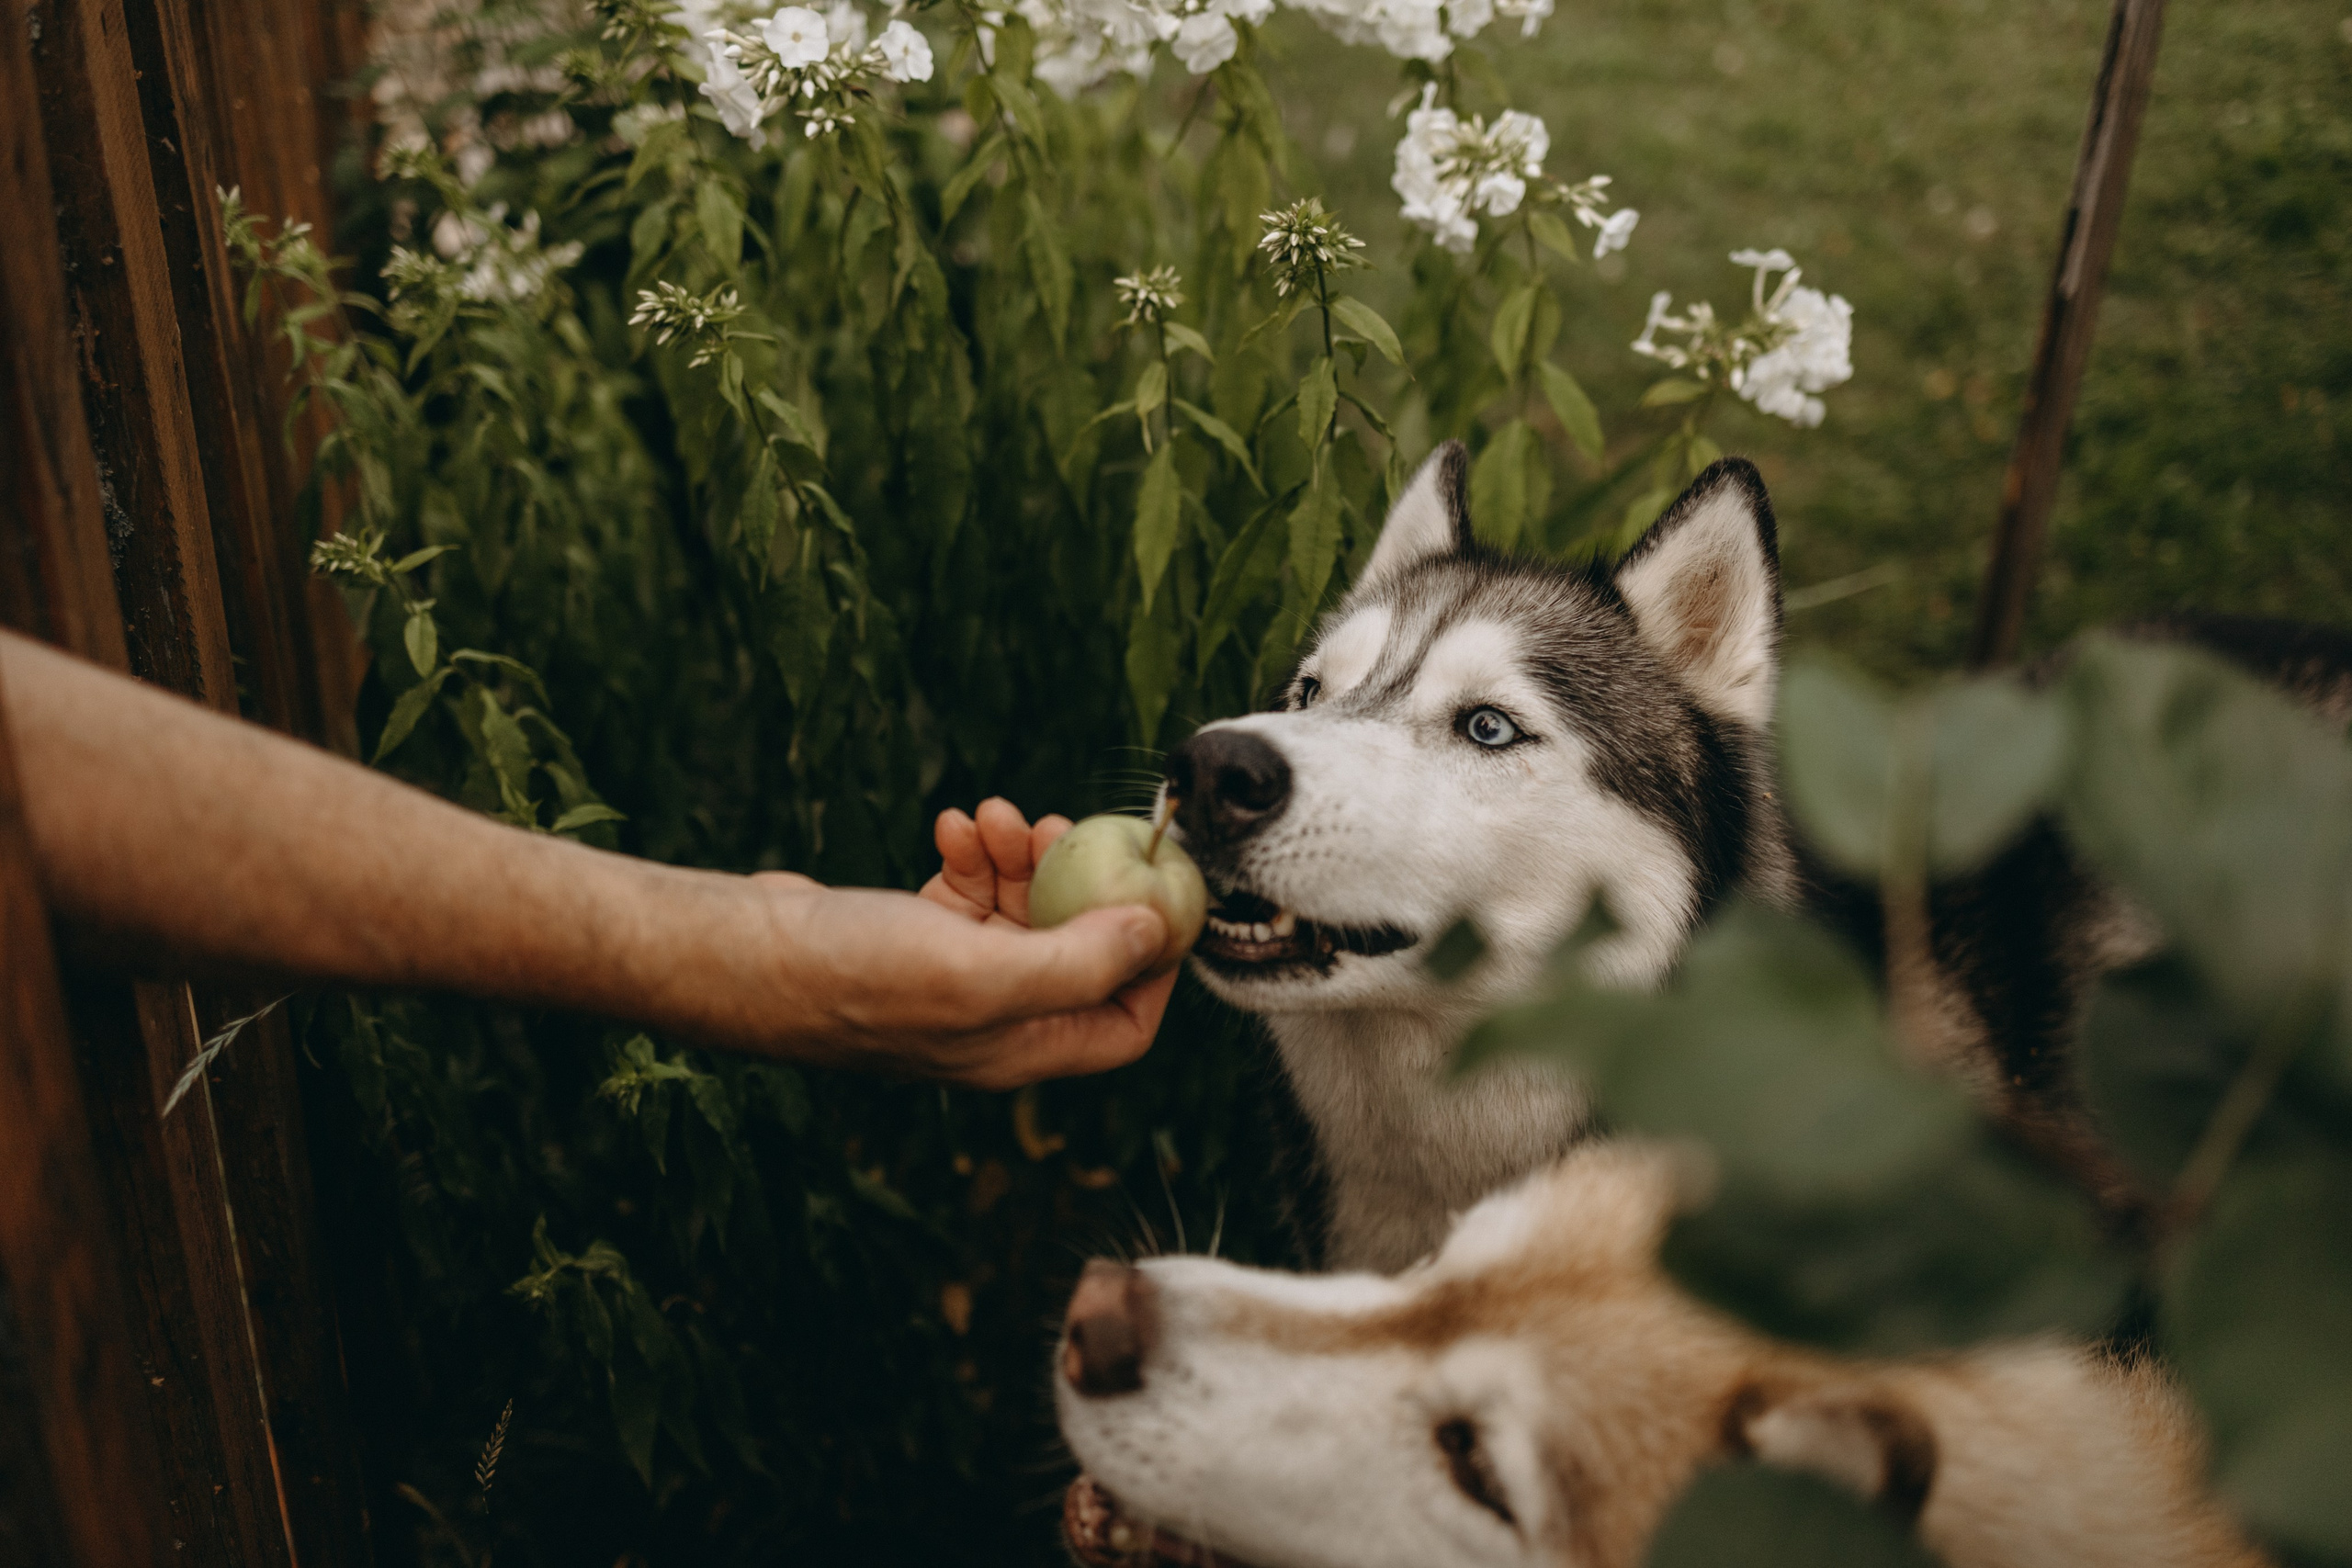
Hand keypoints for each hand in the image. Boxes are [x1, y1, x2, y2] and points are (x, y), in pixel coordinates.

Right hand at [692, 798, 1176, 1088]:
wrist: (740, 953)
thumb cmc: (854, 975)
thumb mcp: (983, 974)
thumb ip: (1080, 960)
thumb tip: (1155, 932)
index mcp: (1020, 1047)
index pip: (1125, 1025)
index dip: (1155, 965)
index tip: (1157, 895)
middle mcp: (993, 1020)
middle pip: (1076, 952)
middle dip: (1081, 885)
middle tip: (1066, 830)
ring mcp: (950, 977)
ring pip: (1018, 910)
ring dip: (1017, 856)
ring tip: (993, 817)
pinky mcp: (911, 936)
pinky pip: (966, 891)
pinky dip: (970, 855)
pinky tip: (950, 825)